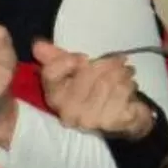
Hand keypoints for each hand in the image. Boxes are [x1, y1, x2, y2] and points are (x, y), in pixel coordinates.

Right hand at [35, 39, 156, 139]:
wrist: (116, 117)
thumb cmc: (89, 89)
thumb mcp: (72, 70)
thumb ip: (55, 56)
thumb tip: (37, 45)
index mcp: (54, 96)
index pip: (51, 73)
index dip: (66, 61)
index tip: (83, 57)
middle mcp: (68, 111)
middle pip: (86, 75)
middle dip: (106, 63)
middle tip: (119, 59)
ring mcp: (90, 119)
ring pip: (108, 83)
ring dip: (121, 73)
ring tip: (126, 71)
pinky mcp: (111, 123)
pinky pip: (123, 95)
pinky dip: (130, 86)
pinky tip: (130, 85)